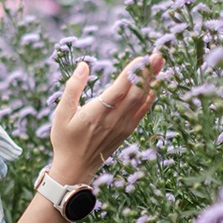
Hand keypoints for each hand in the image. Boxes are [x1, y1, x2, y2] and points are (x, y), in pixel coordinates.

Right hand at [48, 54, 161, 183]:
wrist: (75, 168)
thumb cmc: (65, 139)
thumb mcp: (61, 113)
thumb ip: (73, 88)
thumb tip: (83, 66)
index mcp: (97, 113)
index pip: (119, 89)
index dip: (132, 73)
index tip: (141, 58)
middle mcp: (114, 119)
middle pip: (136, 92)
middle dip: (148, 73)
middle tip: (158, 55)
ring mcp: (123, 126)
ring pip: (142, 100)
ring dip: (152, 81)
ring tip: (160, 64)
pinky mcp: (127, 131)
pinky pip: (142, 111)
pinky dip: (150, 97)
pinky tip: (156, 85)